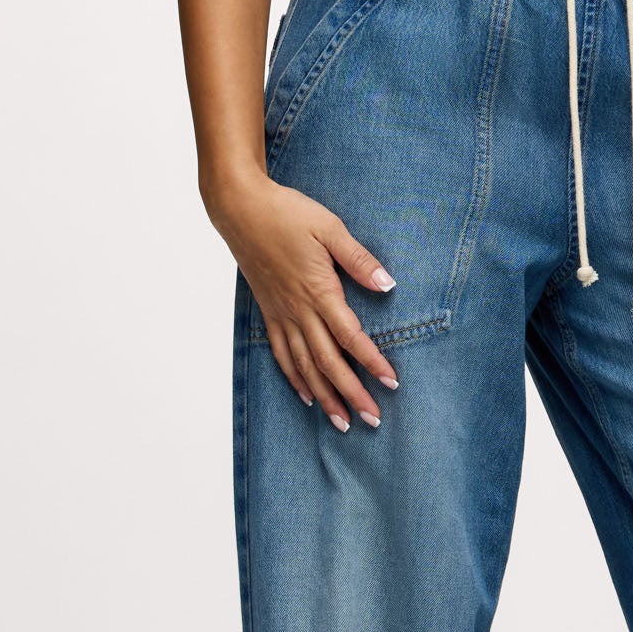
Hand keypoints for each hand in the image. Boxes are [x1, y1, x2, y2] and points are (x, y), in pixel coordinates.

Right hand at [218, 175, 400, 431]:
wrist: (240, 209)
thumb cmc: (286, 214)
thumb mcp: (330, 228)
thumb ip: (359, 259)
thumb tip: (388, 285)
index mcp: (317, 291)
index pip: (350, 337)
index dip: (372, 362)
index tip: (391, 383)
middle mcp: (298, 310)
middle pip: (328, 363)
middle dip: (351, 394)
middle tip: (372, 419)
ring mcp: (281, 314)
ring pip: (304, 366)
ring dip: (325, 397)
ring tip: (342, 422)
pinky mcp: (269, 312)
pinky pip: (282, 354)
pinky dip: (295, 378)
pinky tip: (307, 396)